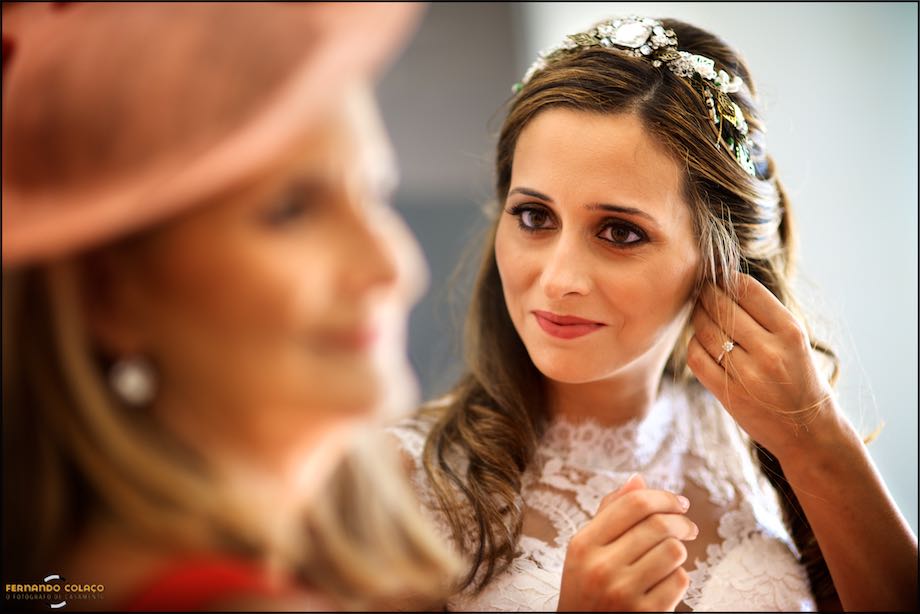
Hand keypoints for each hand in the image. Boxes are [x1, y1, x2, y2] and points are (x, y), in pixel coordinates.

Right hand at [557, 474, 695, 611]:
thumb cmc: (587, 588)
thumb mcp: (586, 550)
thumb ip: (610, 514)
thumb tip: (638, 479)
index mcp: (583, 544)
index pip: (633, 504)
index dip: (663, 497)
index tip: (679, 502)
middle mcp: (600, 567)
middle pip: (658, 525)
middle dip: (681, 521)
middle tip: (688, 527)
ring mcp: (622, 593)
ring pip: (673, 551)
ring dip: (679, 551)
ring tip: (671, 557)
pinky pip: (679, 581)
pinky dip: (678, 577)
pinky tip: (666, 582)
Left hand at [687, 272, 837, 458]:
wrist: (808, 431)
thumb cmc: (800, 378)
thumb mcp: (795, 342)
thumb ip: (764, 316)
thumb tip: (725, 282)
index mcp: (790, 332)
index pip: (747, 289)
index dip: (726, 277)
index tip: (717, 275)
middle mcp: (769, 351)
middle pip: (721, 306)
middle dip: (706, 294)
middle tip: (701, 290)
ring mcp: (747, 374)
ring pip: (705, 330)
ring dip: (697, 317)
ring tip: (699, 313)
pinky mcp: (728, 393)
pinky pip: (697, 357)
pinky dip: (693, 344)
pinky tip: (700, 341)